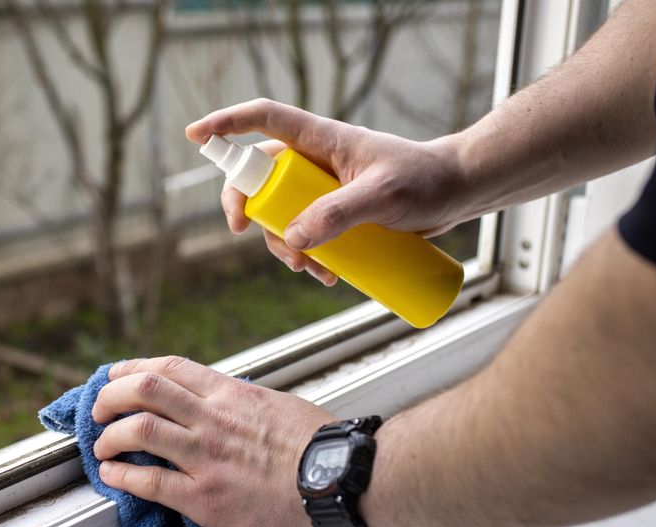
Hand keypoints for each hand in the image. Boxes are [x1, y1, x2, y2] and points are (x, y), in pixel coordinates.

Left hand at [91, 356, 346, 526]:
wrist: (347, 485)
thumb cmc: (326, 450)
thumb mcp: (282, 408)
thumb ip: (247, 406)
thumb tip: (231, 404)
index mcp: (233, 395)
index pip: (170, 368)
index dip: (133, 370)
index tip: (117, 377)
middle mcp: (213, 419)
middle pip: (143, 389)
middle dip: (109, 396)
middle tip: (99, 411)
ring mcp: (206, 458)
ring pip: (138, 428)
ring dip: (108, 436)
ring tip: (101, 447)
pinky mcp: (205, 499)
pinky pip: (149, 482)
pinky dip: (121, 476)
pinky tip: (112, 477)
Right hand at [186, 98, 469, 282]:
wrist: (459, 194)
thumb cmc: (426, 180)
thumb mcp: (382, 195)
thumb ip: (338, 213)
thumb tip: (291, 238)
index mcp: (321, 139)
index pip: (264, 120)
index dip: (227, 124)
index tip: (196, 137)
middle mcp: (315, 161)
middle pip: (259, 179)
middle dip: (249, 210)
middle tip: (247, 234)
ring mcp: (324, 189)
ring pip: (280, 216)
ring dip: (282, 246)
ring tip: (310, 271)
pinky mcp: (337, 214)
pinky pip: (305, 235)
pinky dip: (306, 258)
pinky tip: (327, 277)